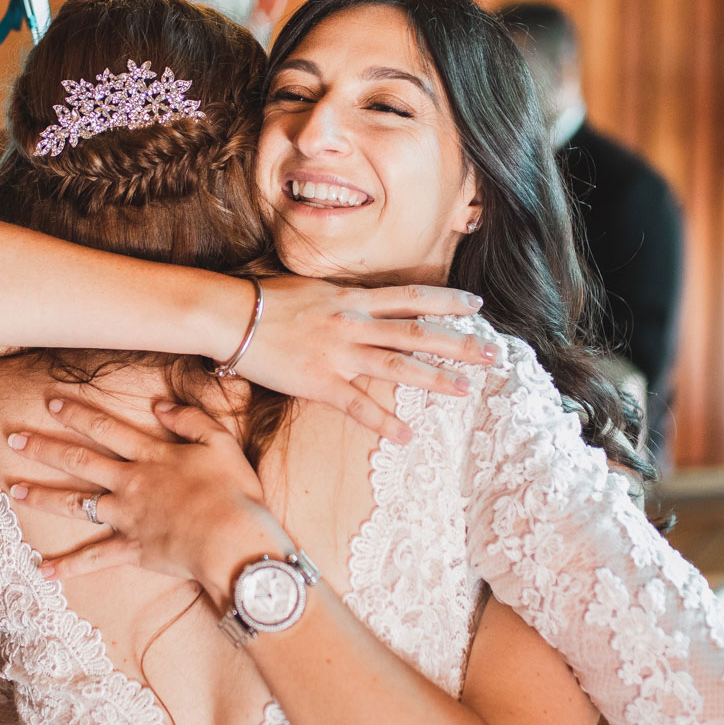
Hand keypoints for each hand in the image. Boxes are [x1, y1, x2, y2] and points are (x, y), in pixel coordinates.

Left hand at [6, 396, 288, 593]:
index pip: (106, 429)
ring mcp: (127, 517)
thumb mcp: (220, 442)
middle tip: (13, 438)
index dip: (77, 414)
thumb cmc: (234, 492)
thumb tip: (160, 405)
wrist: (232, 541)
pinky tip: (44, 571)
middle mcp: (131, 483)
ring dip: (43, 497)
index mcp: (151, 455)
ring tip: (14, 490)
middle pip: (80, 461)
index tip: (50, 403)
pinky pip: (94, 559)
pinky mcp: (132, 549)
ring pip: (76, 505)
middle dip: (44, 448)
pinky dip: (69, 567)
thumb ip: (190, 419)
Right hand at [229, 276, 496, 443]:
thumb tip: (363, 301)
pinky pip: (358, 406)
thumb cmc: (267, 299)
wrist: (232, 315)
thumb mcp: (315, 289)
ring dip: (433, 379)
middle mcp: (354, 324)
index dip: (447, 301)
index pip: (411, 297)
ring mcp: (339, 354)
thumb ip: (344, 297)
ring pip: (397, 367)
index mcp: (354, 299)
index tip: (477, 306)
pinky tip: (406, 436)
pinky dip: (383, 422)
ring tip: (463, 391)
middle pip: (416, 333)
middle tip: (491, 354)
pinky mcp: (320, 382)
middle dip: (458, 344)